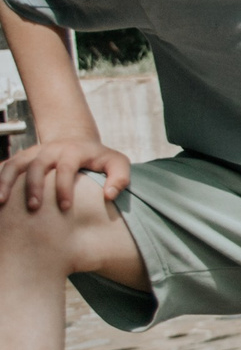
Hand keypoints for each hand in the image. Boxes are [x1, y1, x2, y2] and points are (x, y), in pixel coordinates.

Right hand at [2, 137, 129, 211]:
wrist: (77, 141)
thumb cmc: (99, 158)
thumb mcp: (117, 162)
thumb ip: (120, 178)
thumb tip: (109, 195)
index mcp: (73, 151)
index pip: (66, 168)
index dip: (64, 187)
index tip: (65, 207)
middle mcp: (50, 150)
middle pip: (37, 165)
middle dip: (34, 186)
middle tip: (34, 208)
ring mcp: (33, 153)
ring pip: (14, 164)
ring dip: (5, 182)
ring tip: (1, 202)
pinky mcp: (21, 158)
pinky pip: (5, 166)